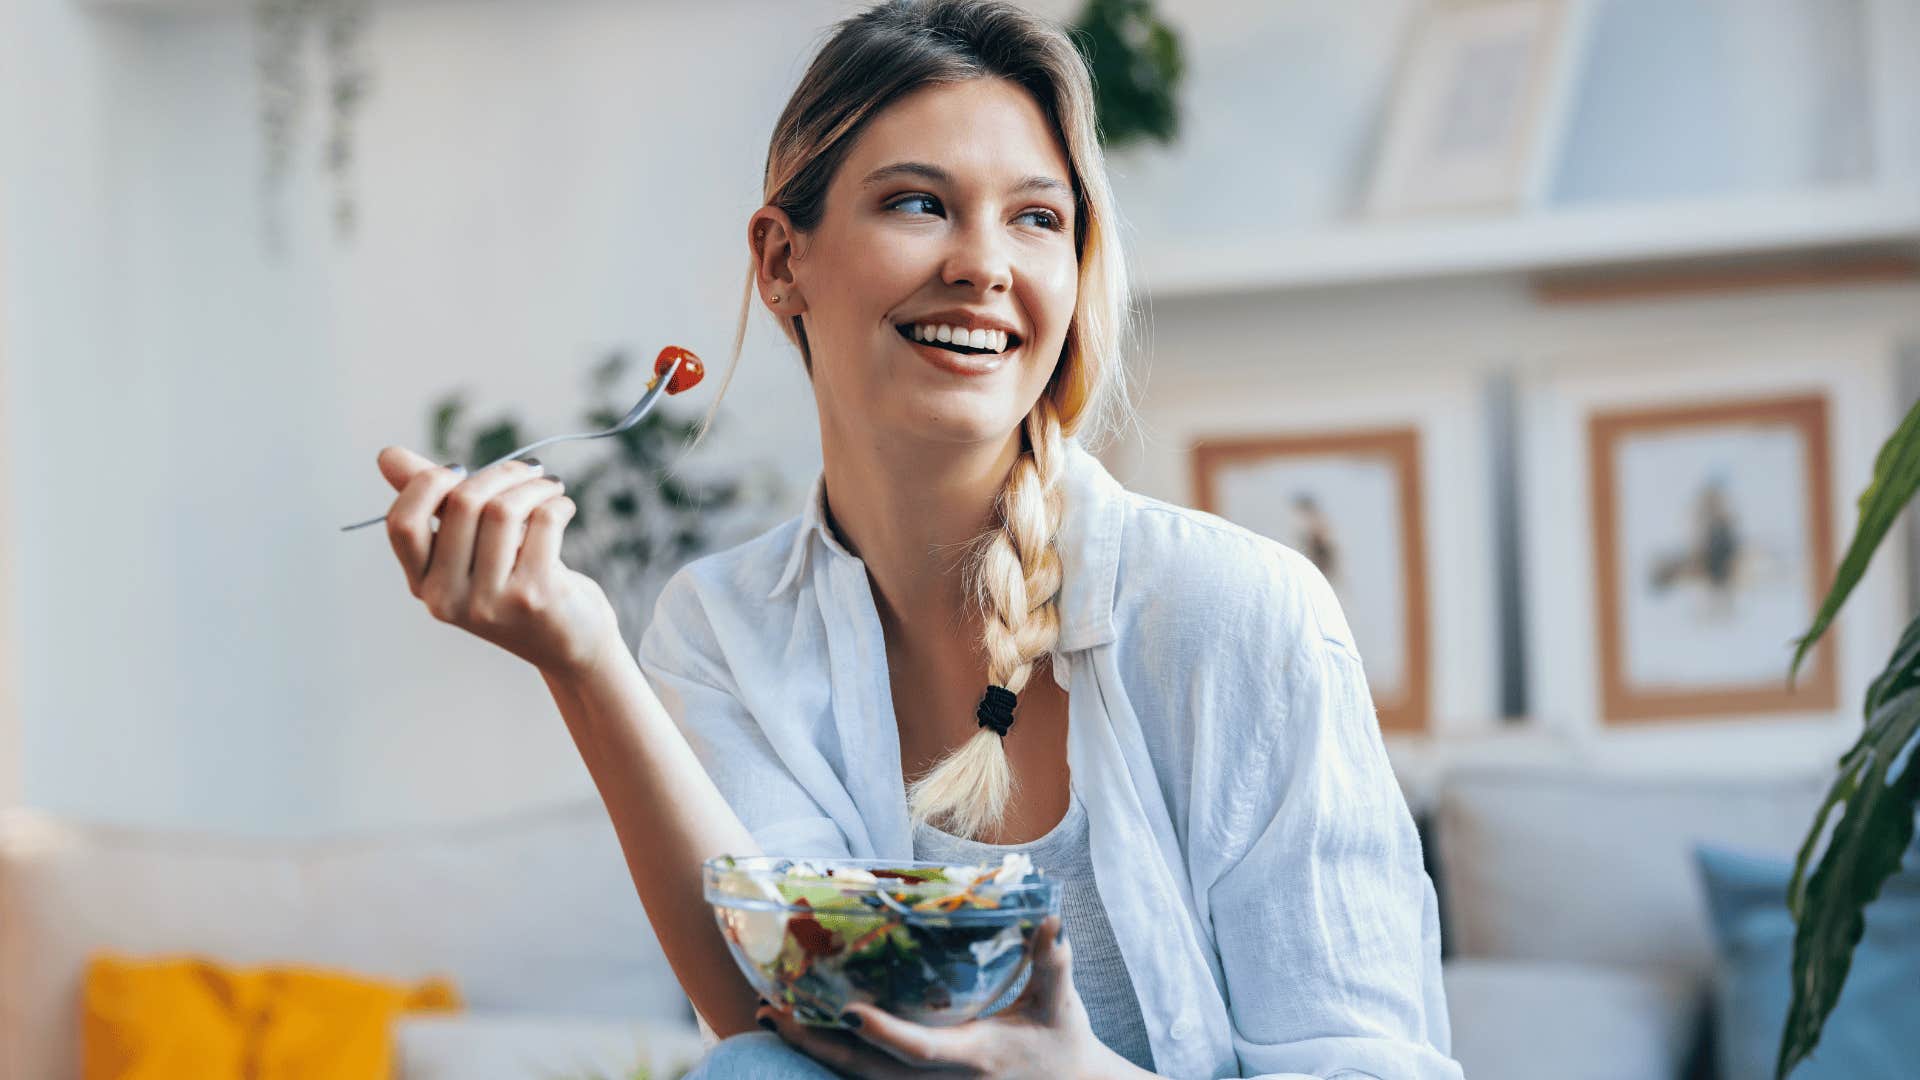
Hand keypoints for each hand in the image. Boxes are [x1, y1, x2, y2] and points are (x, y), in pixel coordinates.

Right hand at [377, 445, 620, 678]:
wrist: (571, 644)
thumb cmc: (516, 583)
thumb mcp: (470, 550)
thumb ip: (434, 504)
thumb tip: (387, 455)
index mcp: (423, 584)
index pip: (403, 523)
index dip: (428, 484)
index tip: (461, 470)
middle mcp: (447, 600)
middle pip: (462, 504)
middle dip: (501, 474)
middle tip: (530, 470)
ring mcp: (489, 603)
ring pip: (503, 510)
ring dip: (535, 486)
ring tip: (550, 487)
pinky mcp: (532, 598)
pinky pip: (543, 522)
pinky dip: (557, 503)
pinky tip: (563, 507)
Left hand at [756, 915, 1134, 1078]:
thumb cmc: (1064, 1042)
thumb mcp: (1060, 1002)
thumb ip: (1051, 961)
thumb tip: (1049, 918)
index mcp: (975, 1056)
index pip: (920, 1050)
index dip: (884, 1034)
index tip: (847, 1011)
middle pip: (870, 1072)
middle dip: (820, 1046)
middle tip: (776, 1011)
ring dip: (816, 1053)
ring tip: (774, 1019)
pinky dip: (836, 1063)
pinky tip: (806, 1038)